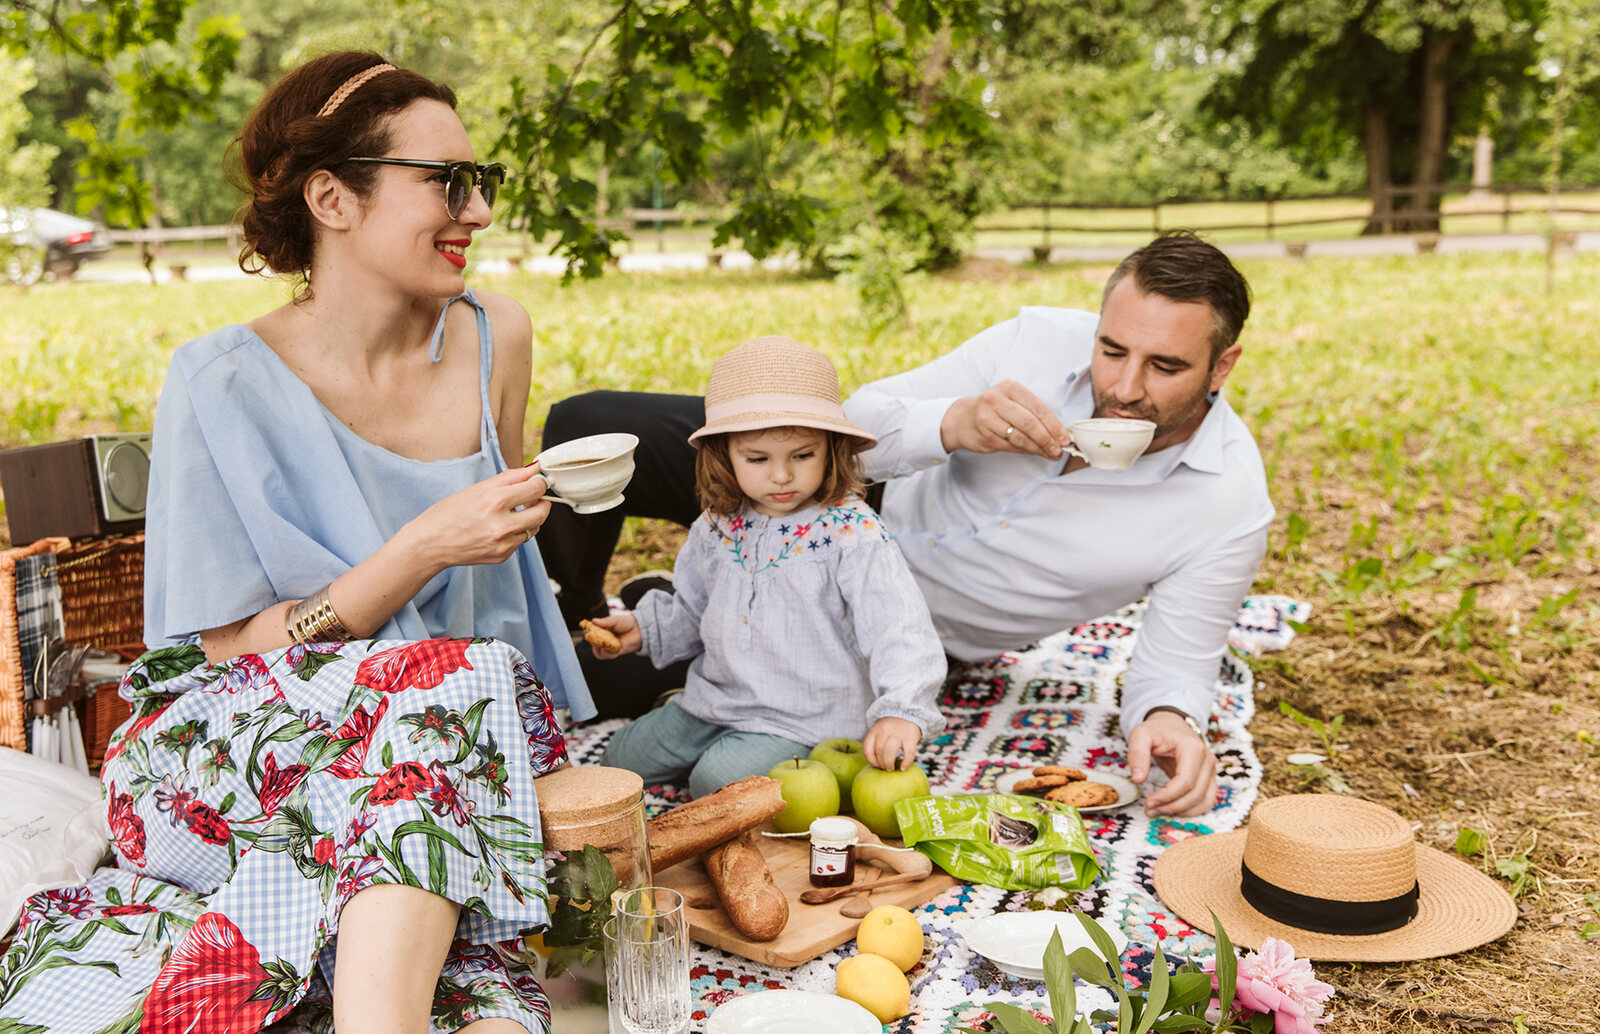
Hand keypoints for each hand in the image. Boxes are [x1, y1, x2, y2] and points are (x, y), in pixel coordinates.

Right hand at [405, 465, 550, 569]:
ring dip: (530, 518)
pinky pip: (521, 541)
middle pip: (543, 511)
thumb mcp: (477, 489)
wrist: (429, 544)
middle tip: (532, 496)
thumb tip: (532, 469)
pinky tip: (499, 528)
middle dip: (541, 501)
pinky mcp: (502, 556)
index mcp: (495, 501)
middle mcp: (502, 524)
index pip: (535, 488)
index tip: (537, 481)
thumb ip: (509, 478)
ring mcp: (503, 543)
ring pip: (534, 527)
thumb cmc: (447, 514)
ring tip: (512, 512)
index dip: (539, 482)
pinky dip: (516, 532)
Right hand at [587, 613, 640, 657]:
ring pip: (598, 652)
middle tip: (592, 637)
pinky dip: (606, 652)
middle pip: (593, 644)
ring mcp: (609, 647)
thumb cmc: (627, 623)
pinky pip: (607, 655)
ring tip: (601, 642)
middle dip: (592, 641)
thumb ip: (605, 622)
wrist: (639, 629)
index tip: (587, 630)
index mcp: (602, 631)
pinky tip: (608, 647)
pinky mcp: (616, 652)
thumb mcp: (615, 621)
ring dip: (598, 648)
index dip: (588, 632)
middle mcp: (604, 640)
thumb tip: (593, 621)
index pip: (591, 633)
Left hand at [863, 717, 920, 770]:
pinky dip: (905, 763)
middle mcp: (885, 730)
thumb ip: (876, 743)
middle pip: (879, 751)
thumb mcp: (879, 731)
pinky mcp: (911, 737)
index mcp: (875, 730)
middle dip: (881, 763)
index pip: (867, 748)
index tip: (876, 765)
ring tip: (891, 769)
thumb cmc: (892, 728)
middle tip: (885, 768)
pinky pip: (908, 753)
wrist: (908, 715)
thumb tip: (876, 764)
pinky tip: (903, 768)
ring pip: (890, 752)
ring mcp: (898, 733)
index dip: (871, 761)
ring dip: (889, 764)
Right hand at [938, 380, 1067, 458]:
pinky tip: (1034, 452)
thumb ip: (1034, 414)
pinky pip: (1011, 446)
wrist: (962, 419)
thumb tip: (1059, 433)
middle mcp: (996, 399)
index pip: (1037, 407)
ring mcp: (988, 418)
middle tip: (1059, 449)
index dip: (1053, 424)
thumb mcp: (1012, 402)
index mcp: (1009, 387)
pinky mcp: (984, 435)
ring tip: (1050, 453)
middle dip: (1047, 438)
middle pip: (1029, 422)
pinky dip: (1026, 451)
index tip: (1065, 437)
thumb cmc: (994, 410)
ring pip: (1020, 437)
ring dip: (1038, 448)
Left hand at [1127, 710, 1217, 816]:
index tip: (1149, 801)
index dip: (1168, 796)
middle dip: (1171, 806)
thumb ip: (1137, 754)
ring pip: (1203, 801)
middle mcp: (1207, 760)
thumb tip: (1138, 779)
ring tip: (1158, 811)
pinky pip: (1206, 802)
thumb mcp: (1141, 735)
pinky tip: (1172, 809)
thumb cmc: (1157, 730)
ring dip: (1181, 812)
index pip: (1186, 781)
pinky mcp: (1209, 779)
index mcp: (1193, 748)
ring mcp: (1211, 771)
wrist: (1172, 726)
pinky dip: (1191, 810)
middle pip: (1195, 794)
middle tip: (1150, 809)